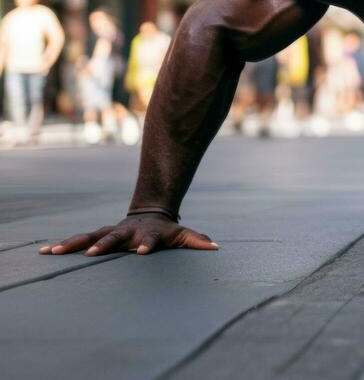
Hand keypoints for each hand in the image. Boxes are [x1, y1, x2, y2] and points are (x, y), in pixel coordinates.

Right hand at [39, 213, 217, 256]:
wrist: (150, 214)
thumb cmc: (166, 231)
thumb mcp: (182, 235)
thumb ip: (196, 241)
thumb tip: (216, 247)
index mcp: (147, 235)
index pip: (149, 241)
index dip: (148, 246)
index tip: (143, 252)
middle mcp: (126, 232)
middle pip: (114, 238)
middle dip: (104, 245)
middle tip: (93, 254)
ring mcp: (110, 233)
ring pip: (90, 237)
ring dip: (74, 245)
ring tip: (54, 252)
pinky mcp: (97, 237)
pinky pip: (78, 242)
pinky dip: (62, 246)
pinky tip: (43, 252)